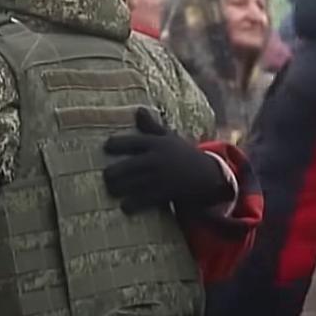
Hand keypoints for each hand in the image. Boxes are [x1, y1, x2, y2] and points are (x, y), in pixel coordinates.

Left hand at [103, 108, 232, 213]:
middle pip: (127, 167)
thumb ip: (151, 126)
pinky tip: (125, 206)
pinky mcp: (165, 194)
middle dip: (112, 173)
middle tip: (106, 176)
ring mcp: (160, 178)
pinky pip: (143, 200)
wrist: (209, 175)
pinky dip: (132, 204)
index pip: (131, 141)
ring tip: (111, 189)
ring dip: (118, 189)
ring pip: (132, 184)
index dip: (115, 144)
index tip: (106, 146)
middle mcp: (156, 160)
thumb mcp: (169, 137)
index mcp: (157, 143)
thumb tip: (138, 110)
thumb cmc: (183, 154)